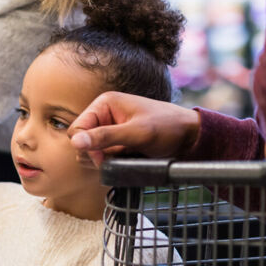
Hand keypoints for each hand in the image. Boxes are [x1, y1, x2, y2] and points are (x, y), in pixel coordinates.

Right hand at [68, 91, 200, 166]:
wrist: (190, 136)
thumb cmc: (167, 127)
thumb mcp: (136, 133)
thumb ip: (105, 137)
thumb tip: (75, 142)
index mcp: (104, 104)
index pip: (77, 129)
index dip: (86, 146)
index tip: (101, 158)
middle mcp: (104, 115)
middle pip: (81, 141)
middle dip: (95, 154)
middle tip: (116, 157)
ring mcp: (110, 129)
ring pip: (90, 151)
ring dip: (103, 160)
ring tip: (124, 157)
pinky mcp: (116, 142)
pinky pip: (102, 155)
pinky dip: (110, 162)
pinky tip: (125, 159)